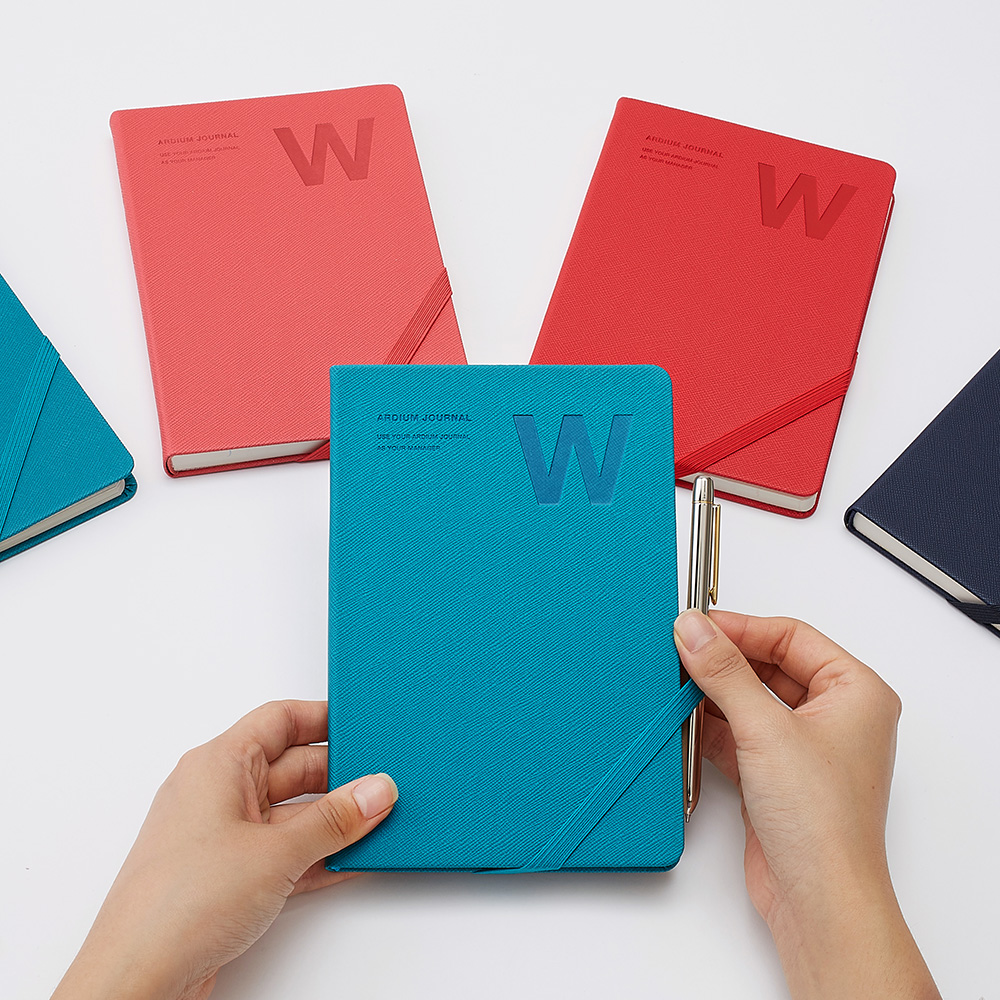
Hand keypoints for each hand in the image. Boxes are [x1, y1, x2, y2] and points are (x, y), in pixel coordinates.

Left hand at [52, 700, 396, 999]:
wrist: (138, 979)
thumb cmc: (178, 904)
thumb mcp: (277, 852)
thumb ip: (335, 820)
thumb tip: (374, 790)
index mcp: (218, 763)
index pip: (279, 720)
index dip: (323, 718)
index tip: (362, 726)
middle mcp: (216, 793)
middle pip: (291, 767)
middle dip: (338, 777)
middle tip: (381, 784)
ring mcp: (221, 836)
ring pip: (290, 812)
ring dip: (331, 821)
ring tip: (375, 823)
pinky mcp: (227, 877)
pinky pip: (283, 850)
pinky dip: (316, 853)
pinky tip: (349, 859)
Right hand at [673, 610, 938, 999]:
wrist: (817, 899)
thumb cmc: (823, 823)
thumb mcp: (765, 729)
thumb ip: (723, 673)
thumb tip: (695, 630)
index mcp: (856, 692)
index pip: (791, 636)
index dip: (742, 627)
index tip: (698, 625)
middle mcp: (836, 716)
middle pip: (769, 666)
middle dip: (725, 661)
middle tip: (682, 650)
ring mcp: (805, 747)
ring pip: (751, 700)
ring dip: (714, 694)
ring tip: (676, 681)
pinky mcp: (777, 775)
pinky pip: (739, 733)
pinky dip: (711, 726)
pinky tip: (683, 720)